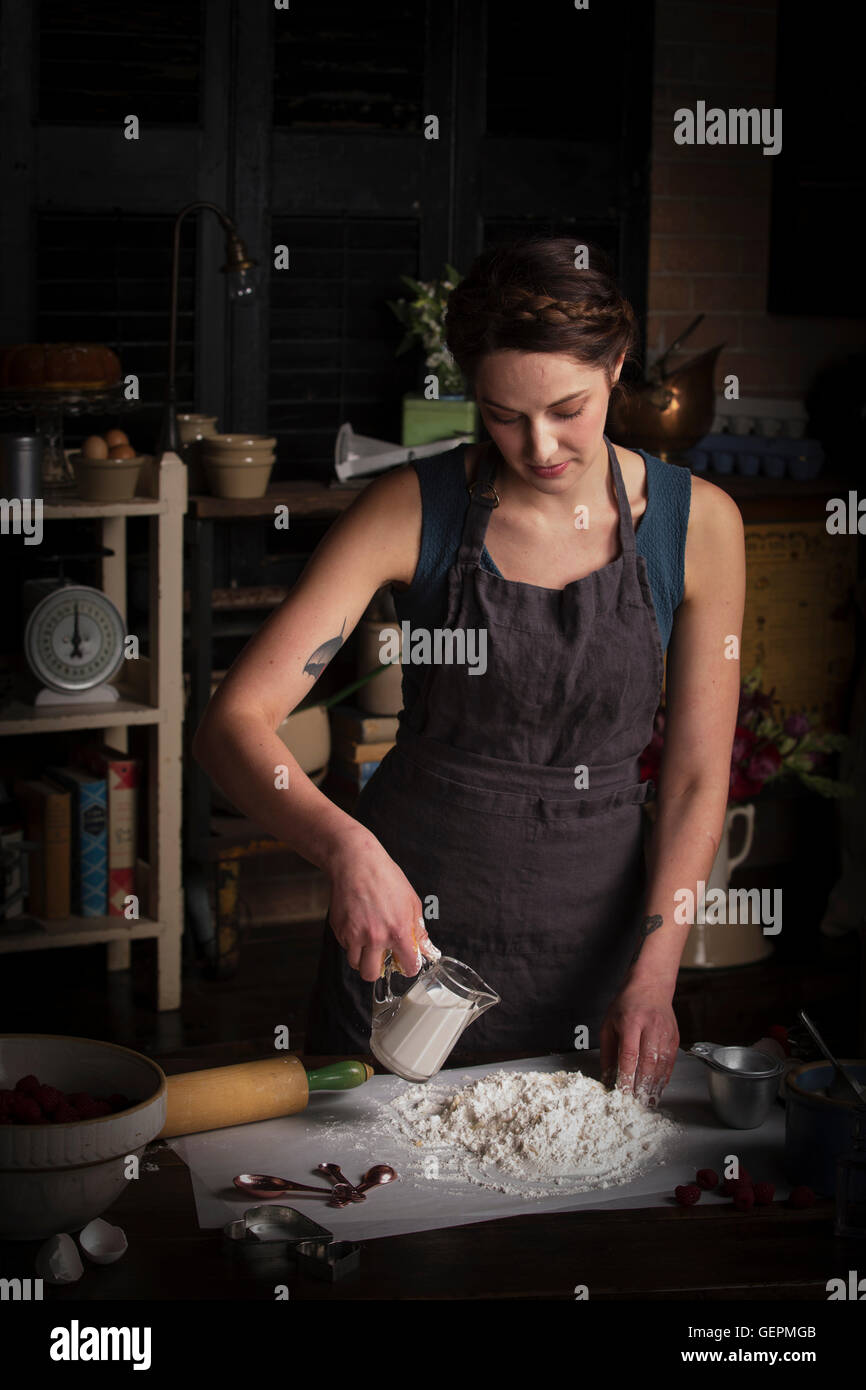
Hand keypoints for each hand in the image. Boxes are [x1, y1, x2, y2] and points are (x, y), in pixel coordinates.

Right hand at [327, 830, 439, 982]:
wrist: (356, 862)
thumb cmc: (385, 878)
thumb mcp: (411, 902)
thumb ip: (418, 930)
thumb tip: (425, 948)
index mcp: (398, 931)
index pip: (408, 967)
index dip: (409, 966)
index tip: (407, 963)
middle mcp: (375, 937)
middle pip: (371, 974)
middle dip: (378, 969)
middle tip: (382, 957)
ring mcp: (354, 934)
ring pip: (355, 963)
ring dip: (362, 957)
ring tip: (368, 941)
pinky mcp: (339, 929)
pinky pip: (345, 947)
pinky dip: (351, 942)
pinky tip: (358, 925)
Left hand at [599, 982, 678, 1106]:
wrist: (651, 986)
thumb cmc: (626, 1004)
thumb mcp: (609, 1024)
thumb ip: (608, 1052)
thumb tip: (607, 1077)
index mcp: (631, 1022)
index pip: (629, 1054)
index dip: (627, 1076)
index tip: (622, 1093)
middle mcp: (651, 1027)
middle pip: (648, 1062)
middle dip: (642, 1085)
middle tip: (636, 1103)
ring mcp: (665, 1032)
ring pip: (662, 1064)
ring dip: (655, 1085)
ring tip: (648, 1101)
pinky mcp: (675, 1037)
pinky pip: (670, 1061)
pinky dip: (664, 1077)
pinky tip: (658, 1088)